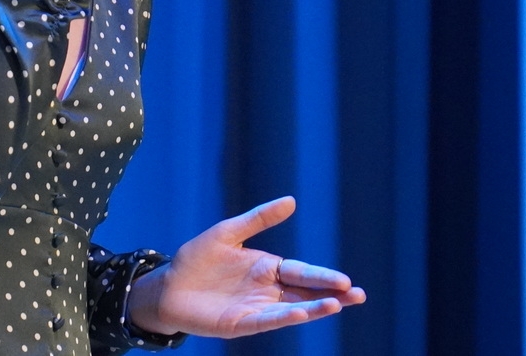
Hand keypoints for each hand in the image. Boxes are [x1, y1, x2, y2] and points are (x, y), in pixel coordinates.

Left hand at [126, 196, 365, 338]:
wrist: (167, 285)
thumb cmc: (197, 258)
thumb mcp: (228, 232)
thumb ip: (259, 219)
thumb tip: (291, 201)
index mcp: (267, 269)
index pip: (302, 272)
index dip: (323, 277)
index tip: (347, 281)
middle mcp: (267, 291)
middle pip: (305, 293)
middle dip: (331, 295)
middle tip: (358, 296)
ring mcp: (255, 309)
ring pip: (291, 309)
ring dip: (314, 308)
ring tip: (337, 305)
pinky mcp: (240, 324)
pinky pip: (266, 320)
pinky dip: (283, 317)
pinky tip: (298, 312)